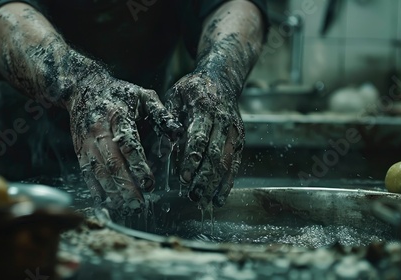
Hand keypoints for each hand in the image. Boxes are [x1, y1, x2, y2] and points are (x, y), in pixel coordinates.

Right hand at [67, 71, 181, 214]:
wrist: (82, 88)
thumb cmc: (118, 94)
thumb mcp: (142, 95)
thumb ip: (161, 113)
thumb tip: (178, 133)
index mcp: (118, 115)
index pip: (128, 144)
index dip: (138, 165)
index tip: (150, 183)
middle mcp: (99, 130)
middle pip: (111, 162)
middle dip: (125, 185)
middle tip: (139, 203)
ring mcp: (86, 141)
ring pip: (98, 171)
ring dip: (111, 191)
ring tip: (126, 206)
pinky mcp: (79, 150)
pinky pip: (86, 173)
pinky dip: (95, 189)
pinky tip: (107, 202)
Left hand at [166, 71, 243, 207]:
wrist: (222, 79)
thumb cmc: (193, 89)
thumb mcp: (175, 96)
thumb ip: (167, 121)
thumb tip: (161, 148)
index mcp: (205, 109)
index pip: (199, 138)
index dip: (192, 159)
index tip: (183, 177)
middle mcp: (223, 121)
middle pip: (215, 154)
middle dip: (204, 177)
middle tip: (192, 195)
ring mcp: (234, 132)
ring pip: (226, 162)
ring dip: (215, 184)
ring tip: (203, 201)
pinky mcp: (239, 140)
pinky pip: (234, 164)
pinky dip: (228, 183)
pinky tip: (219, 198)